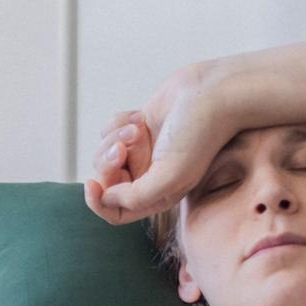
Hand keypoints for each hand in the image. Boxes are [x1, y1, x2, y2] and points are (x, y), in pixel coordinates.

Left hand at [82, 62, 233, 225]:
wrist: (213, 92)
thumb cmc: (199, 134)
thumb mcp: (170, 175)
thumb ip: (136, 197)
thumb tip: (106, 198)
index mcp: (158, 195)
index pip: (116, 212)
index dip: (98, 203)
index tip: (92, 184)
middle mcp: (150, 176)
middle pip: (106, 181)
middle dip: (109, 162)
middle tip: (123, 146)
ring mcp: (143, 151)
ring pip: (105, 153)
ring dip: (116, 139)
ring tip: (138, 128)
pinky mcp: (139, 127)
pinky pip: (110, 130)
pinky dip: (119, 122)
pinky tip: (140, 117)